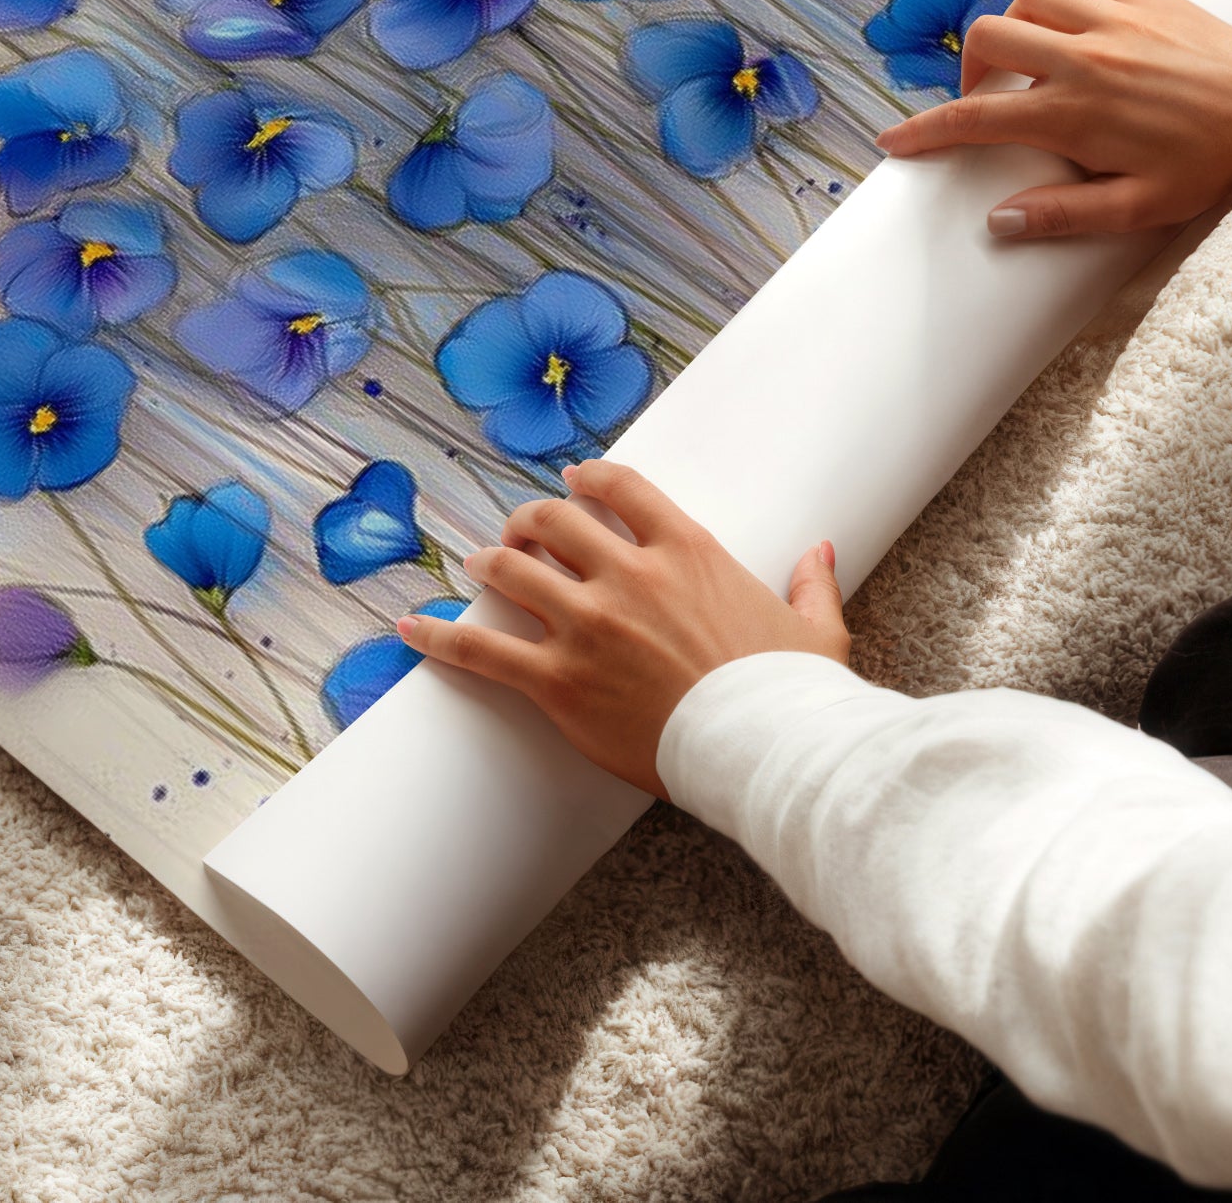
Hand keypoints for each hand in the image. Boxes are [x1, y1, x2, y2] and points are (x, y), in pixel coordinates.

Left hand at [395, 460, 847, 798]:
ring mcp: (588, 626)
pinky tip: (410, 628)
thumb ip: (811, 583)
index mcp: (687, 551)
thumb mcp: (815, 629)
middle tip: (518, 531)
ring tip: (477, 564)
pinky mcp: (559, 681)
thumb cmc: (792, 694)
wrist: (765, 751)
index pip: (621, 489)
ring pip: (513, 571)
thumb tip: (821, 551)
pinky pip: (482, 650)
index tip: (572, 482)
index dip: (588, 479)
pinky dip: (440, 637)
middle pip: (554, 522)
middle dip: (529, 520)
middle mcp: (629, 575)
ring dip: (489, 563)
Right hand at [876, 0, 1231, 239]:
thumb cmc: (1209, 163)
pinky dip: (1066, 7)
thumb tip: (998, 221)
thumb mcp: (1139, 207)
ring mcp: (1110, 17)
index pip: (974, 119)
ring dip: (1015, 29)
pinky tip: (1083, 34)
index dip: (925, 131)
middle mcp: (1081, 56)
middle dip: (968, 69)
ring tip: (1030, 60)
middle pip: (986, 39)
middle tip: (985, 98)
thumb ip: (1064, 214)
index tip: (895, 141)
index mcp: (1073, 112)